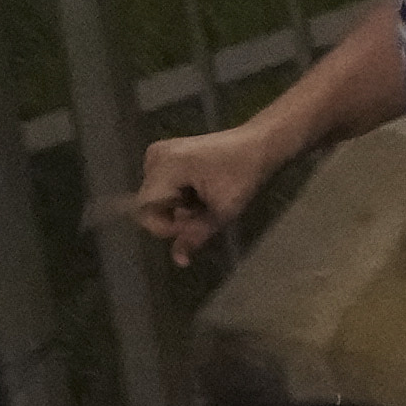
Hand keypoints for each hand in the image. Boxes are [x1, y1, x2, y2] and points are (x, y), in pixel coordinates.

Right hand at [124, 126, 281, 268]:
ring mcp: (158, 153)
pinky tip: (198, 191)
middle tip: (202, 214)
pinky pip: (161, 186)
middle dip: (174, 216)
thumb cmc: (245, 174)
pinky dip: (178, 195)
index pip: (146, 209)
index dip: (166, 225)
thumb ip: (196, 236)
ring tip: (204, 201)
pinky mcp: (165, 153)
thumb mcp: (222, 210)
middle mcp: (154, 157)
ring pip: (156, 197)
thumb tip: (180, 262)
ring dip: (177, 207)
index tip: (193, 225)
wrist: (259, 143)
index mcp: (165, 166)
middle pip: (151, 204)